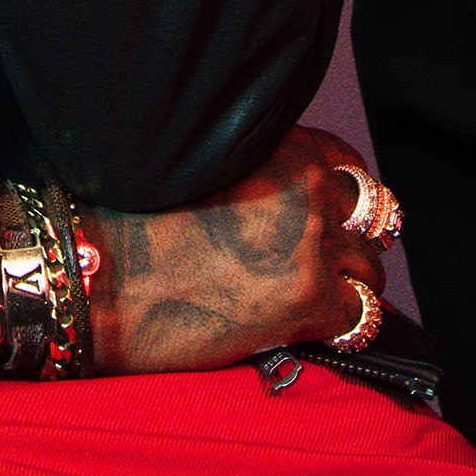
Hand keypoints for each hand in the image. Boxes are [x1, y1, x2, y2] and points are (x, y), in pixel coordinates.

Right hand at [77, 124, 388, 371]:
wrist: (104, 278)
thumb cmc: (134, 221)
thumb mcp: (204, 168)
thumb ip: (257, 171)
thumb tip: (286, 195)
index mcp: (281, 147)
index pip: (345, 162)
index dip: (340, 192)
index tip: (332, 213)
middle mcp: (307, 190)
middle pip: (367, 215)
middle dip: (351, 237)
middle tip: (329, 259)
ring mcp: (314, 247)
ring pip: (371, 268)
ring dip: (350, 282)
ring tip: (321, 298)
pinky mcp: (310, 302)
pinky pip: (360, 317)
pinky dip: (341, 325)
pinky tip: (313, 328)